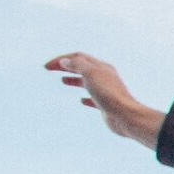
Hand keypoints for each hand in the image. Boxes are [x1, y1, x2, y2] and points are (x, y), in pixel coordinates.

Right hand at [45, 52, 163, 148]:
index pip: (78, 57)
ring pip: (88, 82)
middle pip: (82, 68)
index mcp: (101, 67)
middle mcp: (105, 77)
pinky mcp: (106, 105)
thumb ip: (78, 65)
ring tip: (63, 81)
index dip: (61, 59)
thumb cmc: (109, 94)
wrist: (125, 116)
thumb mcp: (91, 74)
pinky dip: (86, 97)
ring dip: (74, 79)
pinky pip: (94, 99)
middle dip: (65, 67)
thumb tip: (65, 61)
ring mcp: (106, 92)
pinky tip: (81, 100)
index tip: (47, 67)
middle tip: (49, 69)